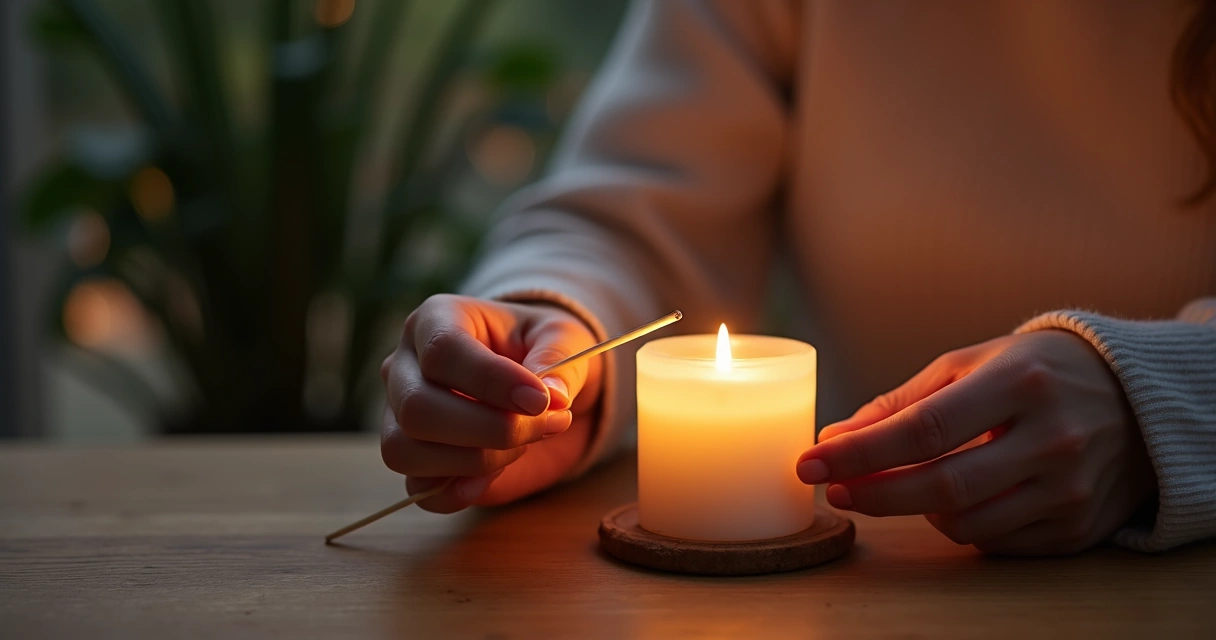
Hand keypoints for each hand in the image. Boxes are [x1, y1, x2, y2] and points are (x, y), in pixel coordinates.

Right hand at [380, 294, 602, 512]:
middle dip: (491, 429)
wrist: (541, 389)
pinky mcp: (414, 460)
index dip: (492, 381)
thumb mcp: (565, 339)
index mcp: (436, 320)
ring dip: (477, 460)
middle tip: (548, 425)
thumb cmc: (545, 350)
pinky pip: (419, 489)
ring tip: (524, 444)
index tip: (541, 400)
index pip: (442, 351)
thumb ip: (559, 361)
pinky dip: (462, 490)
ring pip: (406, 452)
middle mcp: (404, 366)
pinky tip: (499, 472)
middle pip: (418, 408)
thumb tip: (550, 397)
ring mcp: (399, 416)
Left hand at [796, 330, 1155, 554]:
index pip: (924, 429)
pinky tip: (957, 498)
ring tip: (909, 481)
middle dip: (875, 493)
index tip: (810, 462)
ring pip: (965, 524)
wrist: (1136, 399)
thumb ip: (901, 404)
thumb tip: (835, 440)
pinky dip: (961, 526)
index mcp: (1021, 382)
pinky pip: (996, 543)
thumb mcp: (970, 366)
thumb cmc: (1034, 373)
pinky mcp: (1078, 528)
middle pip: (942, 486)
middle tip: (835, 489)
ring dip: (918, 510)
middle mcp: (1054, 437)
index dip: (860, 453)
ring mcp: (1071, 489)